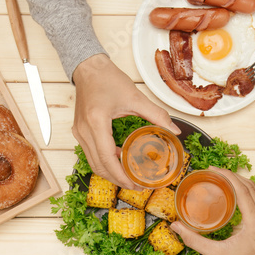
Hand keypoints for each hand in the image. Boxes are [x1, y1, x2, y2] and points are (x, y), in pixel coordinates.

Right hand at [72, 54, 180, 188]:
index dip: (121, 175)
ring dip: (110, 172)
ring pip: (93, 163)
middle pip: (98, 166)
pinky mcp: (79, 132)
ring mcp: (79, 133)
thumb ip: (156, 114)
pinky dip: (104, 161)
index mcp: (96, 122)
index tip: (135, 184)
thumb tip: (175, 130)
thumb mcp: (135, 96)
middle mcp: (84, 130)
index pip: (106, 158)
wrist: (88, 68)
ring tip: (129, 177)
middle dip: (117, 179)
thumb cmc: (108, 79)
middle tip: (136, 186)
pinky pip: (91, 154)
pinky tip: (119, 161)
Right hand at [169, 169, 254, 254]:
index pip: (243, 191)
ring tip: (222, 179)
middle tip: (214, 172)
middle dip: (232, 176)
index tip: (213, 170)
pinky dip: (246, 193)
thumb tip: (176, 227)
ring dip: (240, 183)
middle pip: (251, 187)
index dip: (228, 176)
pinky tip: (233, 193)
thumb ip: (195, 240)